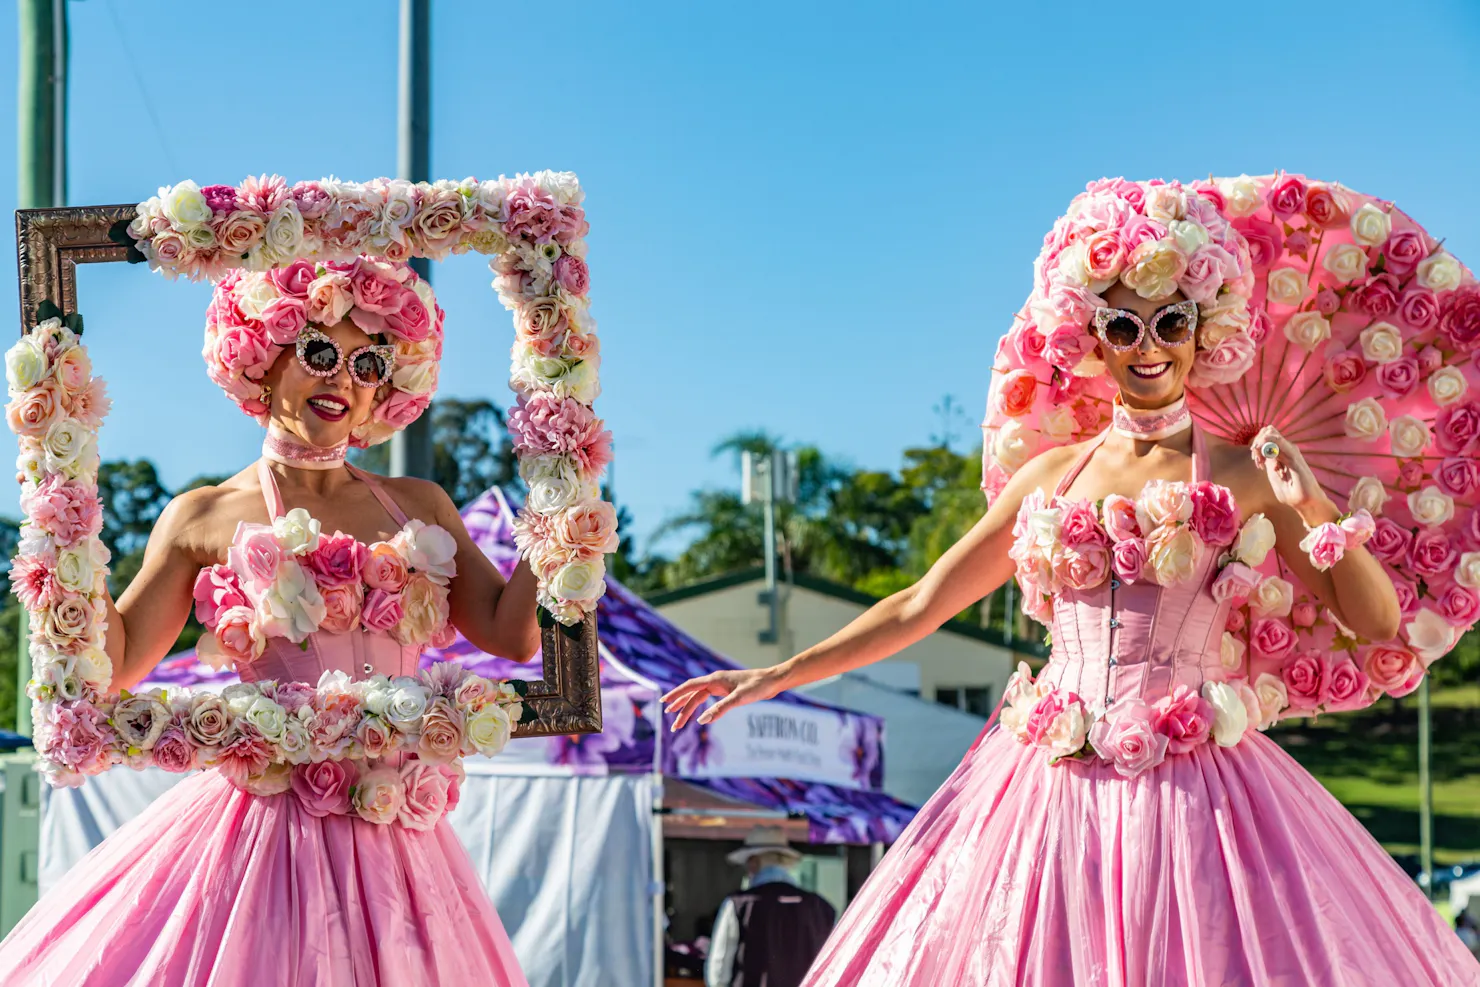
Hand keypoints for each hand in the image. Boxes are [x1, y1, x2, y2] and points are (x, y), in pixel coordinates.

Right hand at [661, 666, 786, 730]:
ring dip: (689, 709)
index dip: (676, 695)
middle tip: (673, 725)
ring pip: (699, 697)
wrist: (773, 680)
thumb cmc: (757, 687)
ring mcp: (721, 686)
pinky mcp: (727, 691)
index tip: (664, 702)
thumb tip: (702, 721)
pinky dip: (700, 707)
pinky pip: (708, 699)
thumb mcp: (739, 699)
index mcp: (715, 679)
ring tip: (678, 721)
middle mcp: (715, 681)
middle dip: (681, 709)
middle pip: (692, 695)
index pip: (690, 687)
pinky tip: (698, 714)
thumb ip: (720, 709)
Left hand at [1249, 425, 1334, 522]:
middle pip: (1267, 431)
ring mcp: (1291, 451)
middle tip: (1258, 460)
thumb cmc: (1290, 491)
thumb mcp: (1274, 475)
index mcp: (1281, 452)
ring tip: (1262, 464)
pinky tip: (1266, 461)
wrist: (1304, 502)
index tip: (1256, 460)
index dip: (1257, 443)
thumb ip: (1269, 462)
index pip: (1266, 435)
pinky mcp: (1294, 456)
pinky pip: (1279, 442)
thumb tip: (1260, 451)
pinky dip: (1267, 447)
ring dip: (1260, 447)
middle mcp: (1287, 448)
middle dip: (1257, 443)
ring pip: (1270, 434)